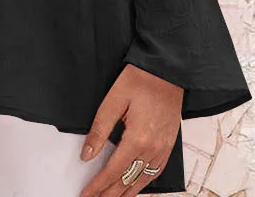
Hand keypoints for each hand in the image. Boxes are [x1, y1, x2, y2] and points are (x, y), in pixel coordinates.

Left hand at [78, 65, 182, 196]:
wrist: (167, 71)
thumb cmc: (140, 80)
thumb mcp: (113, 101)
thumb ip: (99, 130)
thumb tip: (86, 155)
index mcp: (137, 139)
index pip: (113, 172)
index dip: (97, 186)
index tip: (85, 195)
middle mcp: (153, 149)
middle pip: (127, 182)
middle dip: (109, 194)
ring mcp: (163, 149)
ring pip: (142, 182)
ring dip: (125, 193)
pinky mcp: (169, 146)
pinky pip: (155, 173)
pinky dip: (142, 184)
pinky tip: (134, 187)